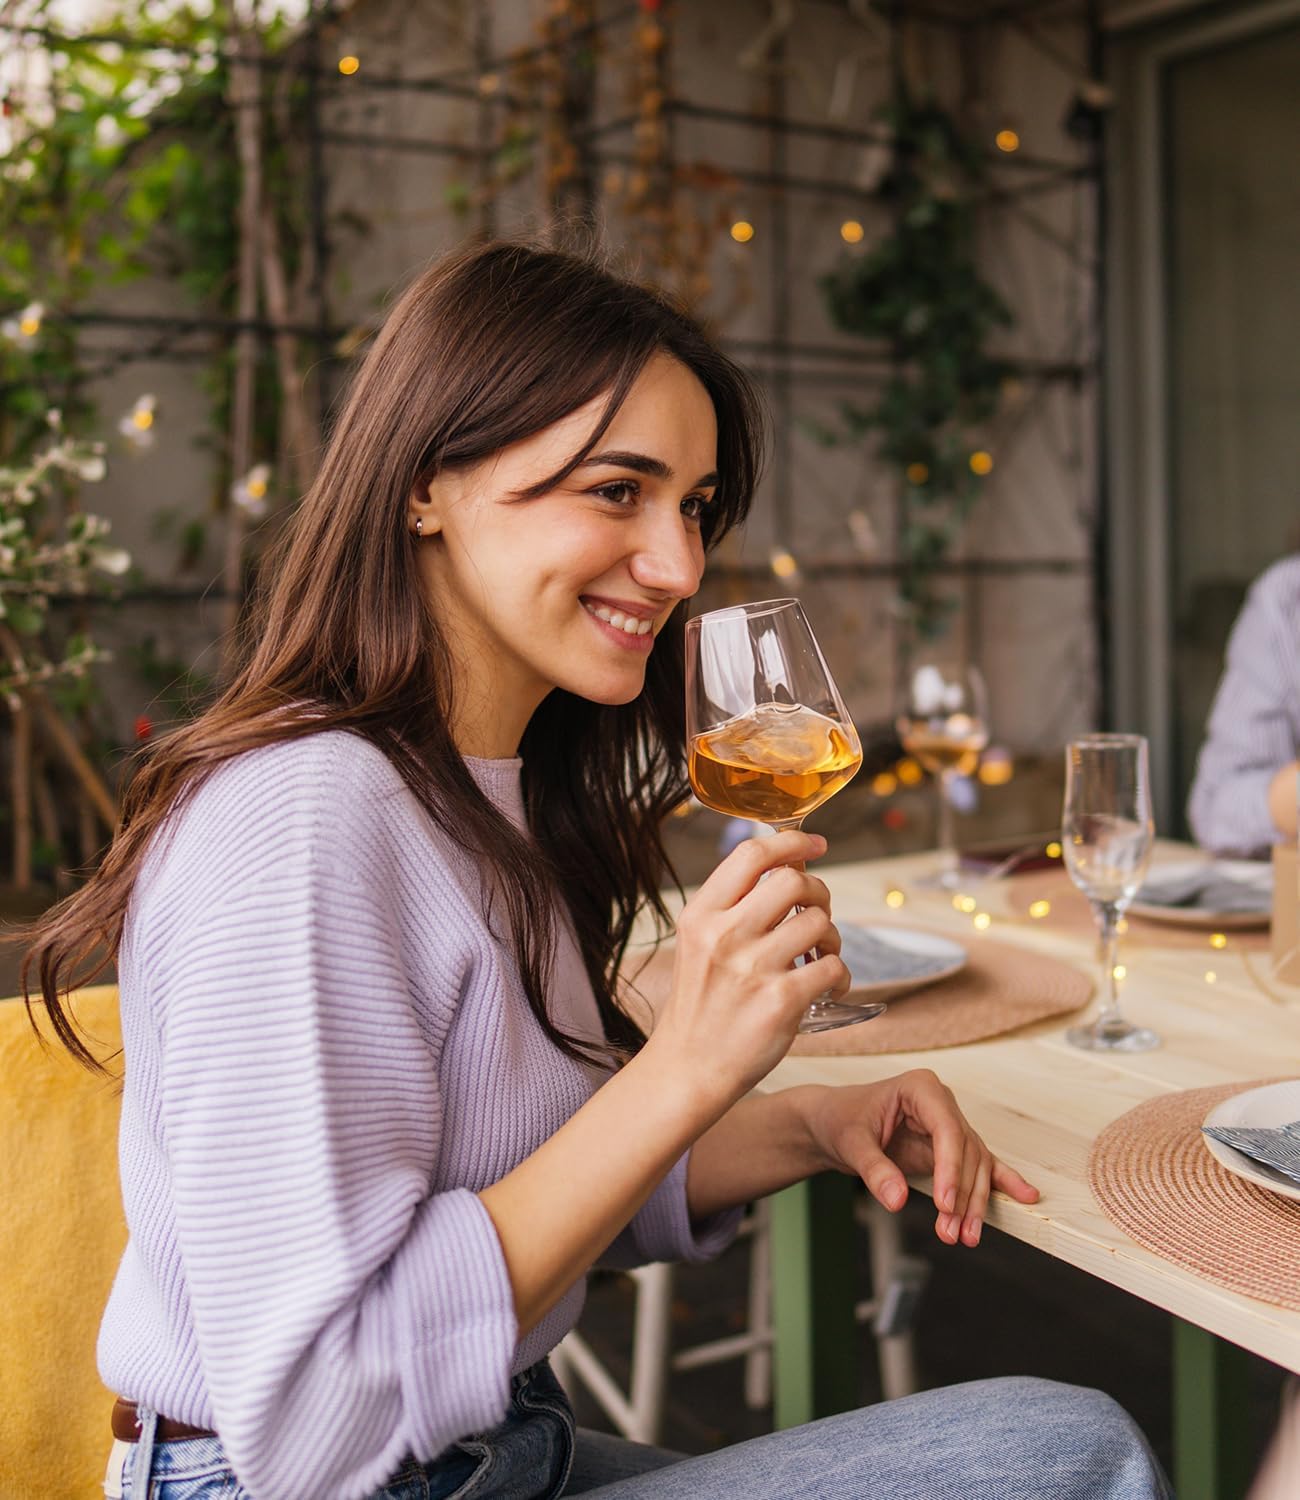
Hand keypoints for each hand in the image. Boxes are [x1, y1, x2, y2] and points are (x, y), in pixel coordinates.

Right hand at [649, 831, 851, 1107]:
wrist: (688, 1069)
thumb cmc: (700, 1006)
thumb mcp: (699, 944)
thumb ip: (733, 908)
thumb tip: (786, 869)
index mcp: (701, 915)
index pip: (751, 855)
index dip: (791, 841)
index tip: (814, 844)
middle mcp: (724, 935)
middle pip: (793, 880)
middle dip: (817, 891)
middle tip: (816, 912)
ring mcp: (753, 968)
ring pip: (819, 922)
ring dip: (832, 936)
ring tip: (822, 954)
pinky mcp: (781, 1001)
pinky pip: (833, 967)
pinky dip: (840, 974)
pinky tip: (828, 986)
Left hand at [800, 1071, 1038, 1245]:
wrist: (832, 1123)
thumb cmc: (840, 1120)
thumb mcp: (850, 1143)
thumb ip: (874, 1170)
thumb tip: (897, 1199)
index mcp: (921, 1088)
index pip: (947, 1130)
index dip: (951, 1168)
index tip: (946, 1203)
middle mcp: (942, 1103)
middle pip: (966, 1152)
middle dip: (962, 1196)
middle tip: (952, 1231)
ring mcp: (950, 1125)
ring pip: (975, 1166)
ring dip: (971, 1204)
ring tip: (963, 1237)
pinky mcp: (950, 1147)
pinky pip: (980, 1165)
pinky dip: (1001, 1182)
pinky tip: (1025, 1197)